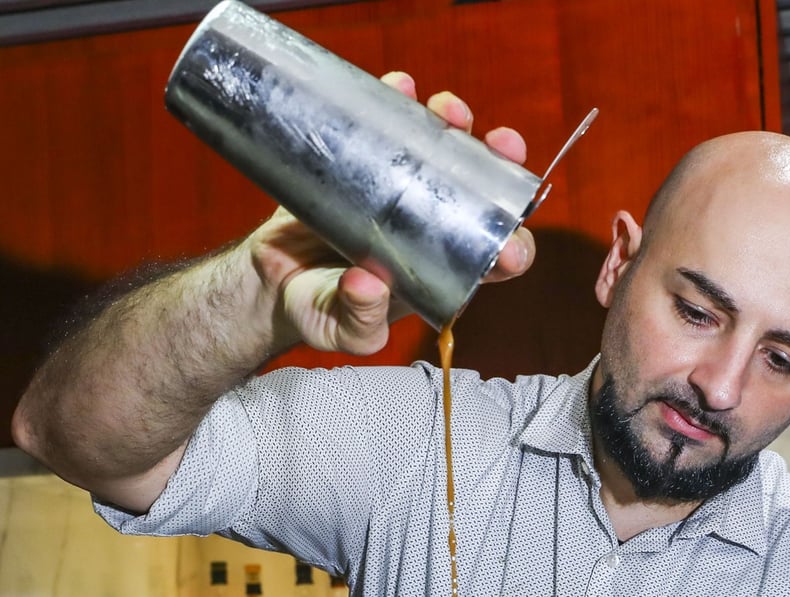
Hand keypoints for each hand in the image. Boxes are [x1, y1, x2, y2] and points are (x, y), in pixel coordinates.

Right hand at [249, 71, 536, 354]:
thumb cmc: (316, 312)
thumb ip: (358, 317)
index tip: (512, 247)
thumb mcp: (340, 330)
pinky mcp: (365, 162)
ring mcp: (400, 189)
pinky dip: (397, 102)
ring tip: (446, 109)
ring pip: (440, 149)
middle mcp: (431, 225)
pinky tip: (399, 85)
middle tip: (500, 143)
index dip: (513, 247)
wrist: (269, 282)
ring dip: (453, 123)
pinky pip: (388, 127)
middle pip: (479, 190)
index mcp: (441, 270)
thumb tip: (368, 284)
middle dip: (497, 164)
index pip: (492, 257)